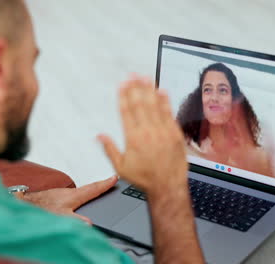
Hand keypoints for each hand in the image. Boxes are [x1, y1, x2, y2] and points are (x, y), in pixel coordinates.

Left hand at [22, 176, 117, 223]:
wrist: (23, 205)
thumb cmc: (40, 209)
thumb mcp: (61, 217)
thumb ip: (76, 220)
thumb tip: (89, 223)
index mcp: (74, 196)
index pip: (94, 189)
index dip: (106, 184)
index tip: (115, 178)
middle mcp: (70, 193)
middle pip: (90, 188)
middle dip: (101, 185)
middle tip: (111, 181)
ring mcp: (63, 194)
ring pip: (81, 191)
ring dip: (91, 189)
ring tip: (100, 187)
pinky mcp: (57, 197)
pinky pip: (74, 194)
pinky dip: (82, 194)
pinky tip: (80, 199)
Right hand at [98, 76, 188, 195]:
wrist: (168, 186)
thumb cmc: (145, 178)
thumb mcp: (121, 167)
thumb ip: (110, 149)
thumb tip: (100, 135)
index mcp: (133, 138)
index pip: (126, 111)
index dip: (123, 95)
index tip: (121, 84)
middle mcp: (148, 132)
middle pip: (140, 104)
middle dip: (135, 87)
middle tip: (132, 75)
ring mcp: (163, 131)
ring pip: (155, 105)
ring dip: (149, 90)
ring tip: (145, 77)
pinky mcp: (175, 134)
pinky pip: (169, 113)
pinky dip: (165, 101)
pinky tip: (162, 91)